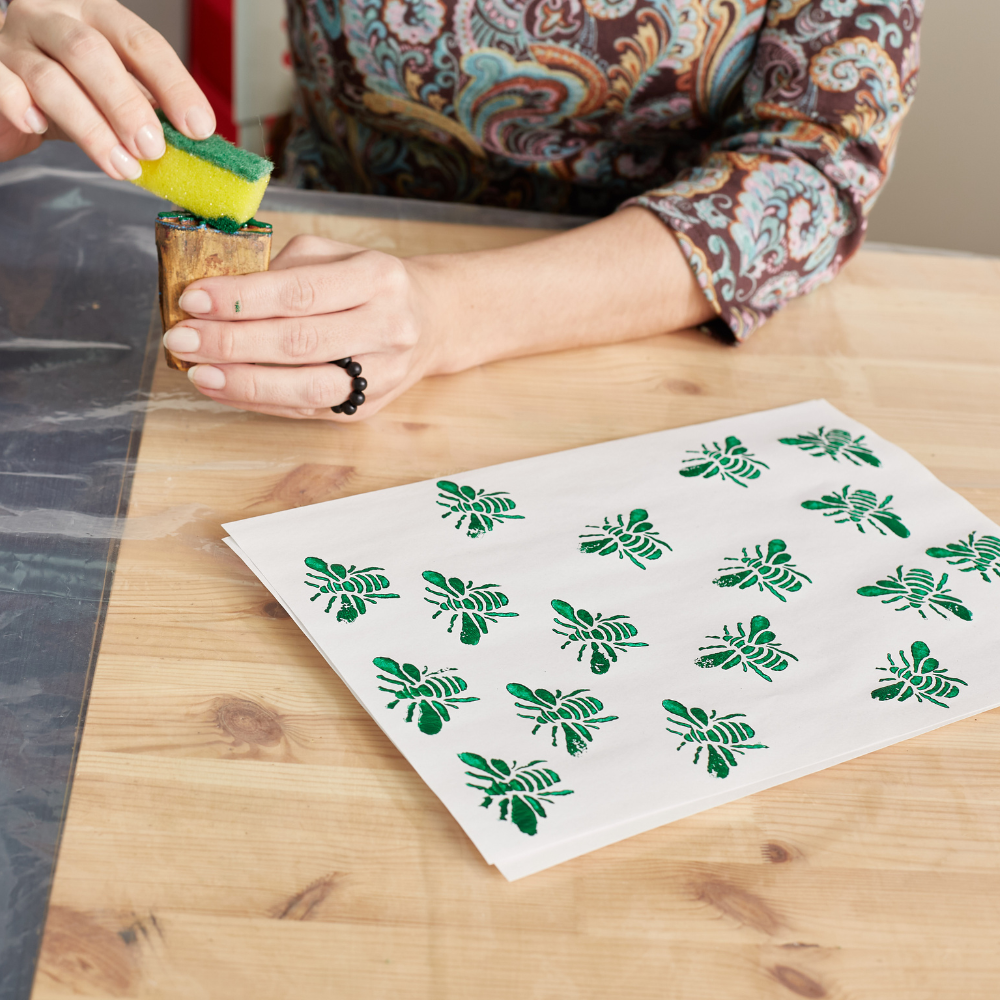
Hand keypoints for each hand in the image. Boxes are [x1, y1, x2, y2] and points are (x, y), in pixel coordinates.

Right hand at [0, 0, 212, 174]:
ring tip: (120, 165)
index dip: (173, 85)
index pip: (141, 42)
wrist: (7, 91)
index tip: (198, 127)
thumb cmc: (69, 89)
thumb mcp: (113, 94)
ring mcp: (14, 39)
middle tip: (152, 148)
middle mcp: (53, 17)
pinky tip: (39, 127)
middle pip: (91, 52)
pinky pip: (2, 83)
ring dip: (90, 126)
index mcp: (97, 15)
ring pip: (50, 76)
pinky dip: (21, 105)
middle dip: (126, 105)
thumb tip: (191, 144)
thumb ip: (146, 109)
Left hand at [163, 235, 438, 421]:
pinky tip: (224, 387)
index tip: (193, 299)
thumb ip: (284, 268)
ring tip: (199, 372)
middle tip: (182, 338)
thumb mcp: (336, 254)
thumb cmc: (370, 283)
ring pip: (307, 388)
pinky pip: (307, 410)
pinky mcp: (368, 407)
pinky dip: (259, 400)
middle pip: (301, 343)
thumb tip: (217, 293)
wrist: (431, 321)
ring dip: (245, 383)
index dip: (243, 299)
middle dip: (233, 343)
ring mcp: (383, 375)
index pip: (302, 291)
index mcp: (378, 278)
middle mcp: (388, 328)